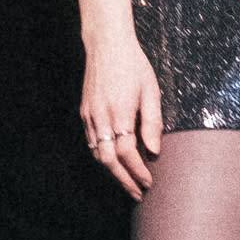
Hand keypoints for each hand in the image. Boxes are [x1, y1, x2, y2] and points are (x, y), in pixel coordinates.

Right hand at [79, 31, 165, 199]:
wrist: (106, 46)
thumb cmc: (134, 66)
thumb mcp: (151, 91)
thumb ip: (152, 122)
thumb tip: (154, 151)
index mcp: (120, 112)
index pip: (127, 153)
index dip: (138, 171)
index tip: (149, 182)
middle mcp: (101, 117)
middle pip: (108, 160)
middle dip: (123, 180)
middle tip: (138, 194)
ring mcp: (89, 116)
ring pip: (96, 154)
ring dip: (112, 172)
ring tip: (128, 183)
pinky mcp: (84, 113)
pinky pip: (91, 142)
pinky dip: (102, 157)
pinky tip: (114, 163)